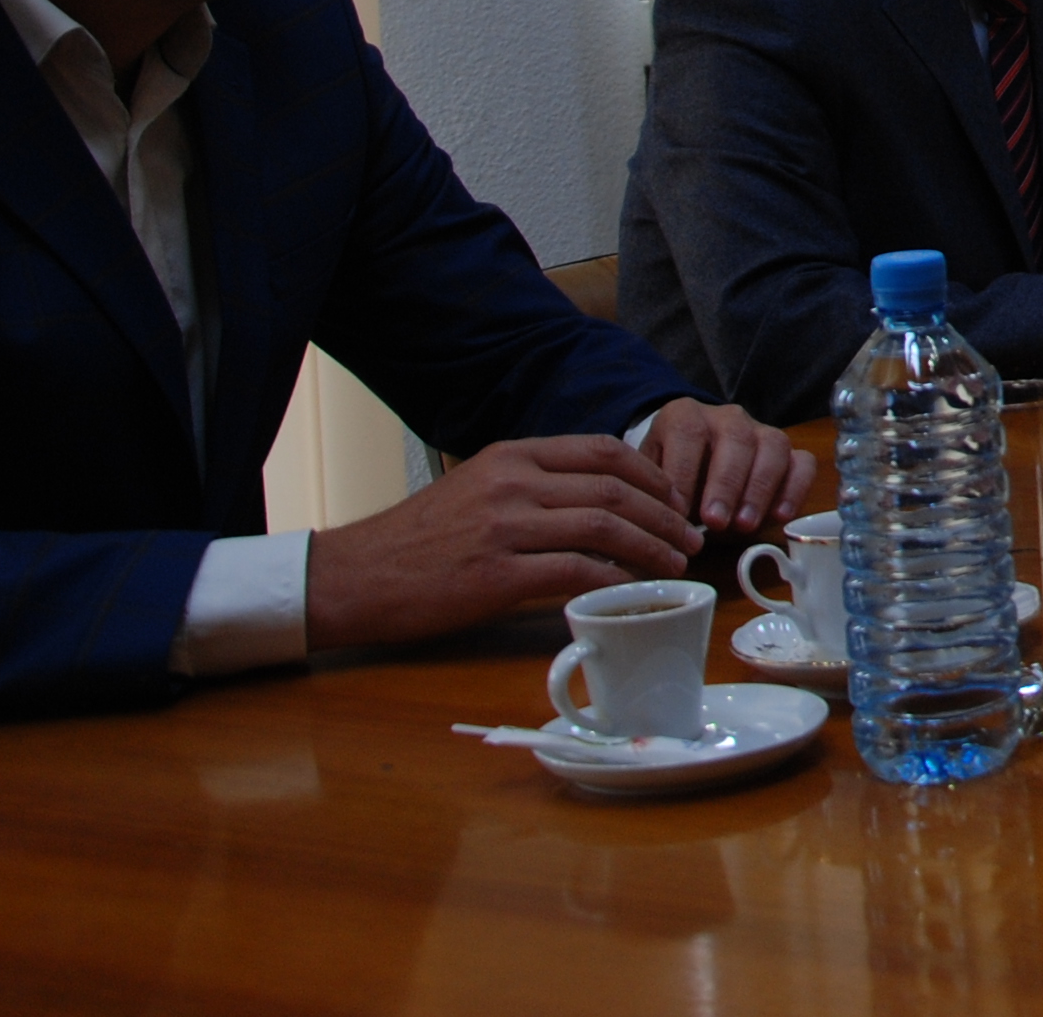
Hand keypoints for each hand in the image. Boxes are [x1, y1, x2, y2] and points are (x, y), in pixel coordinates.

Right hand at [305, 433, 704, 651]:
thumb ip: (531, 487)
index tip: (673, 499)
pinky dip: (613, 581)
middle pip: (614, 488)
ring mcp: (505, 526)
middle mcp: (513, 482)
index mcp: (511, 455)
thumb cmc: (417, 540)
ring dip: (651, 547)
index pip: (601, 450)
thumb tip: (596, 503)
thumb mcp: (476, 488)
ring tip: (673, 565)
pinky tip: (629, 592)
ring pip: (604, 527)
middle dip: (663, 513)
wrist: (354, 577)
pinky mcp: (497, 575)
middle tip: (689, 537)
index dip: (650, 474)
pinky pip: (576, 572)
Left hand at [637, 396, 815, 537]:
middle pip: (735, 439)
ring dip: (760, 488)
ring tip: (745, 525)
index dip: (683, 472)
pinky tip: (779, 517)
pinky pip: (803, 462)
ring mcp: (762, 431)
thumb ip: (656, 494)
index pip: (686, 433)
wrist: (691, 467)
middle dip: (726, 484)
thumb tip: (664, 522)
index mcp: (684, 416)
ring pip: (773, 446)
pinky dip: (795, 489)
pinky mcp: (788, 453)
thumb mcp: (651, 480)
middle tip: (715, 522)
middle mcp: (727, 417)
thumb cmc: (670, 477)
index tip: (677, 511)